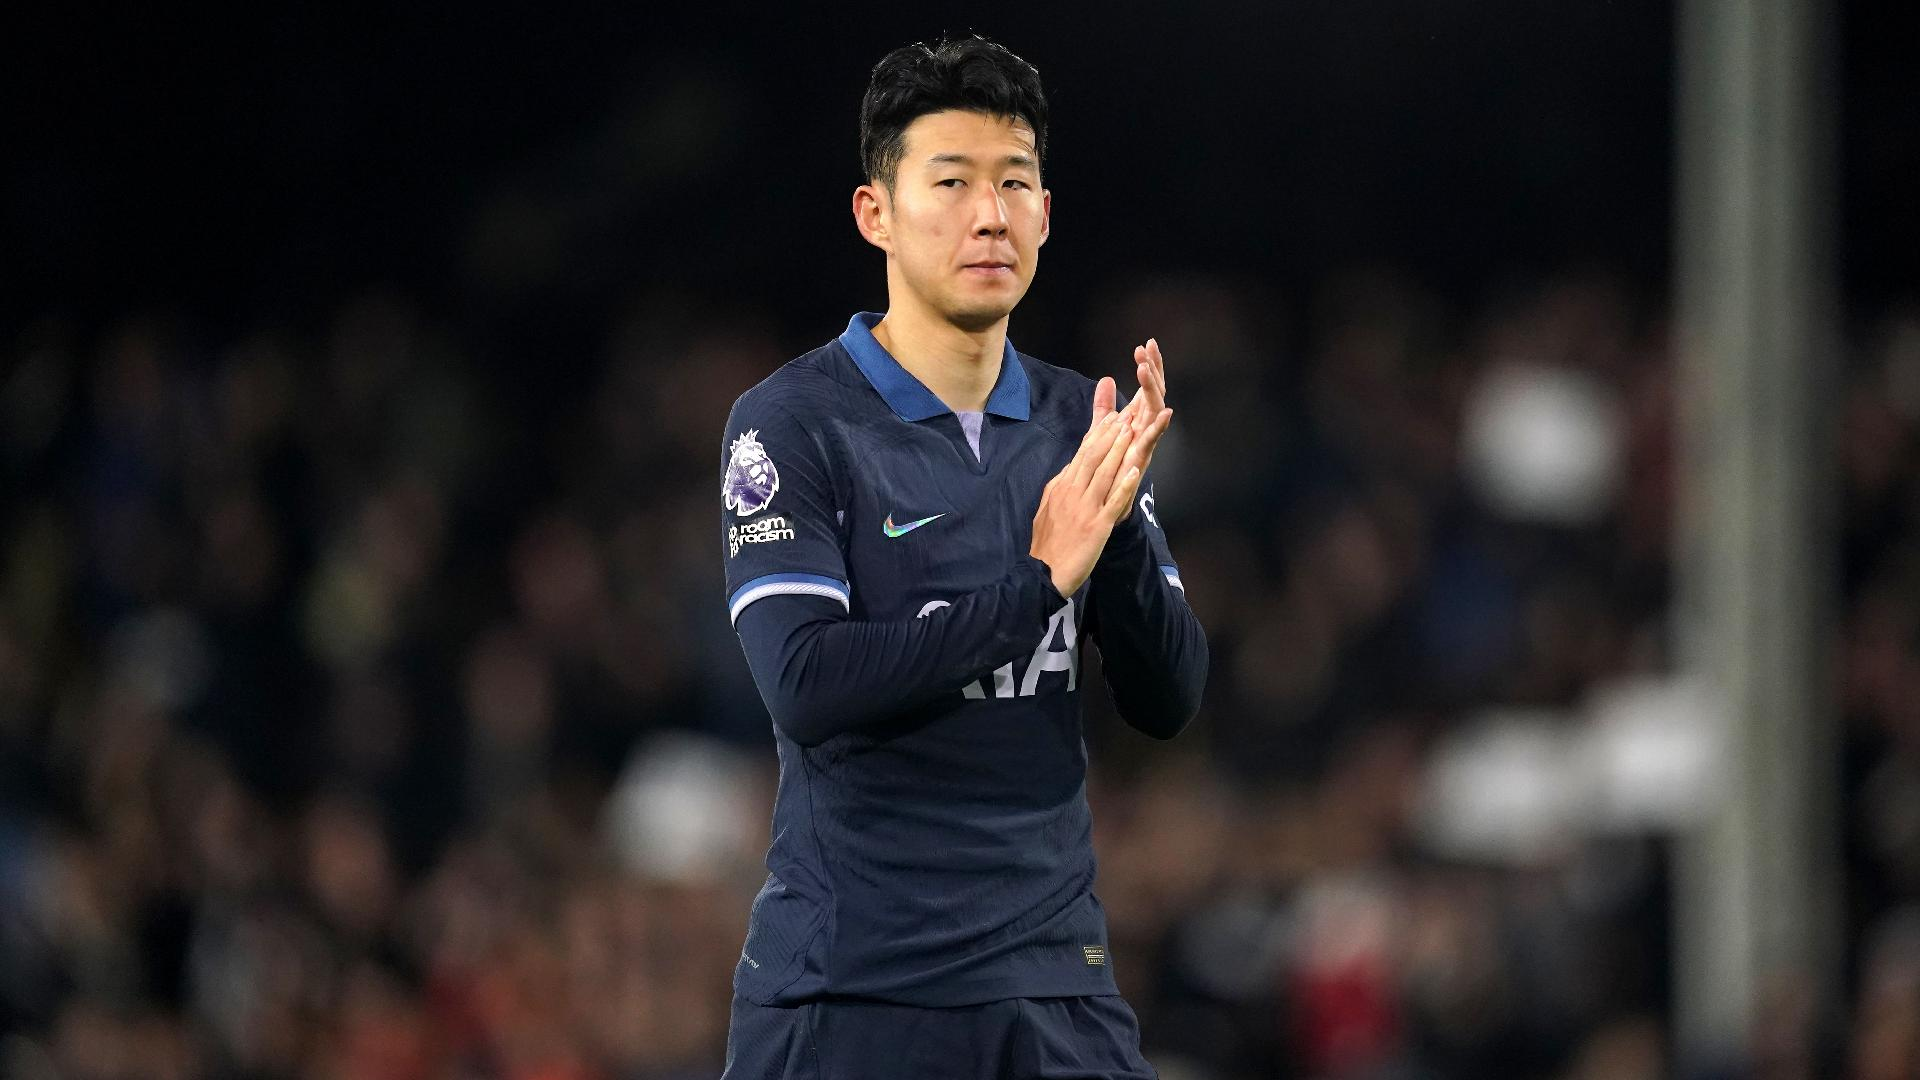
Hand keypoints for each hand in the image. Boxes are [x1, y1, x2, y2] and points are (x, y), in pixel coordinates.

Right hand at [1030, 409, 1165, 597]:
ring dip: (1119, 450)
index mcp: (1061, 486)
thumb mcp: (1048, 507)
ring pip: (1104, 473)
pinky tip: (1135, 470)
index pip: (1082, 454)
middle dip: (1112, 434)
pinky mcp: (1097, 526)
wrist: (1043, 572)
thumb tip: (1071, 469)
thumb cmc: (1046, 543)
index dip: (1098, 434)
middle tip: (1127, 414)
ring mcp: (1085, 508)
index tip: (1111, 417)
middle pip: (1094, 457)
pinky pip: (1113, 502)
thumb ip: (1060, 487)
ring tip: (1132, 431)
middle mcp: (1073, 493)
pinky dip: (1124, 485)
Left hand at [1091, 337, 1172, 518]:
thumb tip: (1108, 379)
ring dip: (1153, 389)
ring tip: (1145, 369)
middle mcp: (1145, 427)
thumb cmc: (1105, 466)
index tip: (1146, 343)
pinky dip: (1160, 427)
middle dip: (1154, 370)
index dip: (1149, 365)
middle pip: (1155, 393)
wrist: (1101, 502)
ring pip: (1155, 410)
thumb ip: (1105, 406)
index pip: (1147, 386)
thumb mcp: (1101, 428)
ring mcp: (1145, 442)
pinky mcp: (1140, 459)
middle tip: (1148, 348)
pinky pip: (1153, 440)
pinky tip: (1167, 411)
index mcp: (1138, 418)